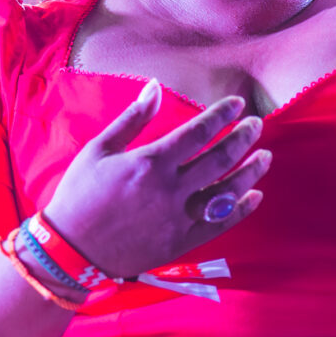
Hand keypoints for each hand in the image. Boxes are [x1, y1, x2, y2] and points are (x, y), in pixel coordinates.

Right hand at [43, 82, 269, 276]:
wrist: (71, 250)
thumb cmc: (79, 195)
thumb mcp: (99, 150)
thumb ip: (133, 118)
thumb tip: (154, 86)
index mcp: (150, 163)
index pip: (198, 133)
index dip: (222, 116)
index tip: (237, 105)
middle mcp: (169, 190)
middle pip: (218, 159)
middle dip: (242, 138)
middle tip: (257, 125)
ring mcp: (178, 219)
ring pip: (226, 192)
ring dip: (250, 172)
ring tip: (265, 156)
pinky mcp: (180, 243)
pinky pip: (218, 225)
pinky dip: (240, 210)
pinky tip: (255, 196)